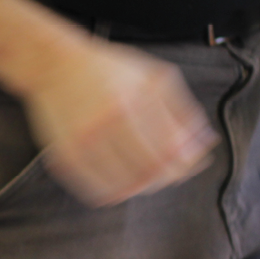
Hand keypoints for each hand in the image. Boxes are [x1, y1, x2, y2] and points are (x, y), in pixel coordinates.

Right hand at [24, 38, 216, 205]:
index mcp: (137, 100)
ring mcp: (85, 140)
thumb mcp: (154, 77)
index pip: (172, 150)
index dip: (187, 164)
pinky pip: (95, 189)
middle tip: (169, 175)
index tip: (190, 165)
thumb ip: (182, 110)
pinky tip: (118, 185)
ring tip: (144, 180)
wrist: (54, 65)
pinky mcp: (65, 155)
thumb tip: (204, 143)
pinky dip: (112, 193)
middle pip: (150, 172)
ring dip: (140, 188)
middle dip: (166, 178)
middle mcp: (110, 121)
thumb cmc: (108, 69)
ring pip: (124, 187)